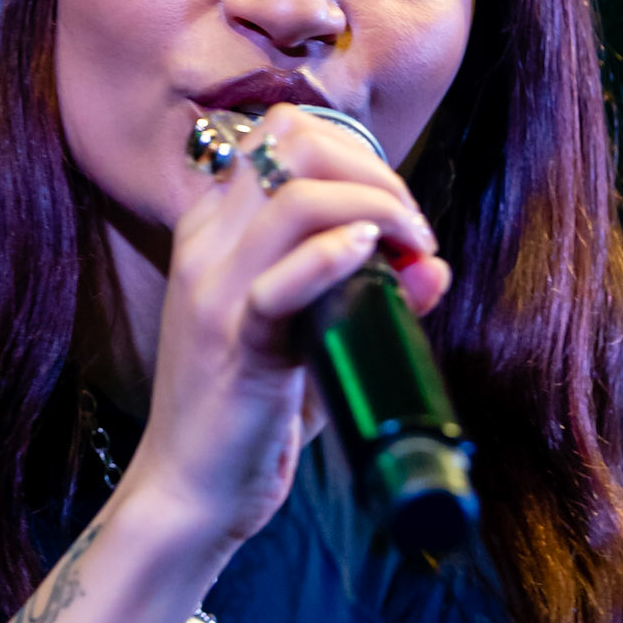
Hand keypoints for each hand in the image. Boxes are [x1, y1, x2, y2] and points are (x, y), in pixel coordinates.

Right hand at [123, 104, 451, 549]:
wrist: (189, 490)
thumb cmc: (248, 413)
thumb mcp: (308, 338)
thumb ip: (366, 297)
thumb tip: (433, 266)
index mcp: (211, 229)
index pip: (281, 132)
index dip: (355, 151)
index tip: (395, 208)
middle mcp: (205, 245)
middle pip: (291, 142)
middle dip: (374, 170)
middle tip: (411, 229)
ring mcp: (214, 290)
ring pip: (297, 197)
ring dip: (376, 208)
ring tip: (409, 250)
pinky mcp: (234, 342)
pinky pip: (283, 278)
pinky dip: (336, 256)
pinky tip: (374, 261)